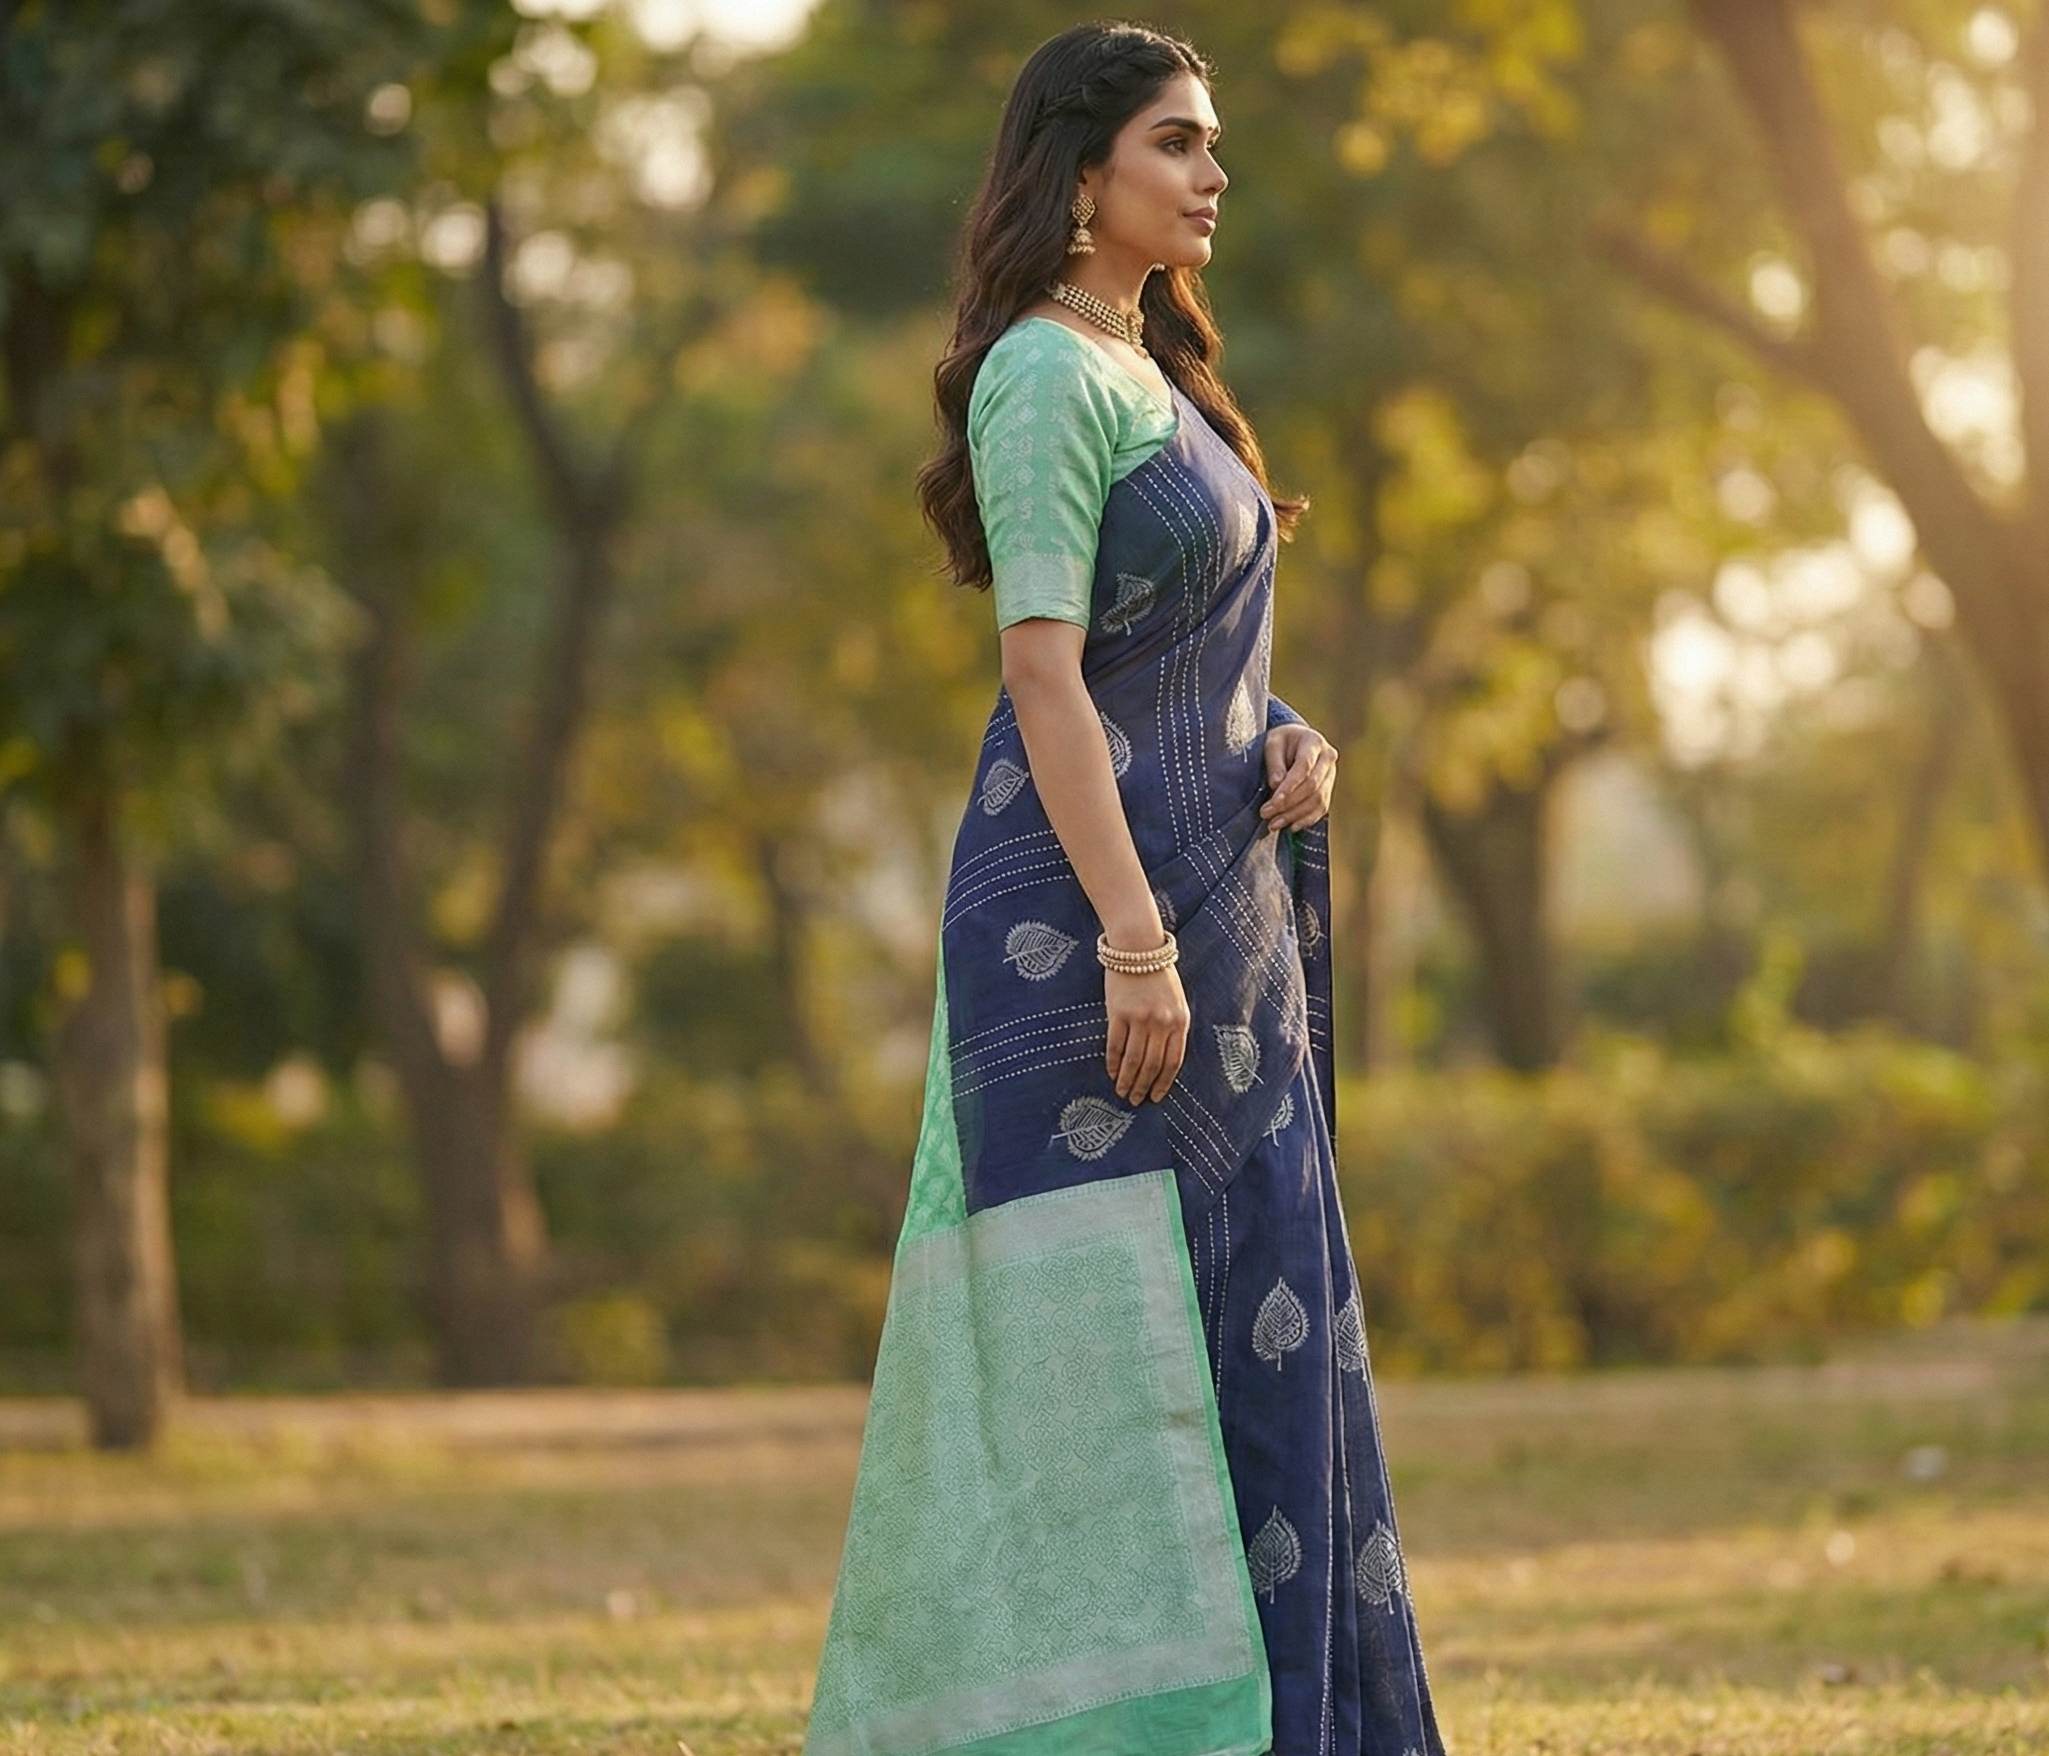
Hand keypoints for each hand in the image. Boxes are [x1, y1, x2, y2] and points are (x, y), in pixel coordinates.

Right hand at [1104, 963, 1189, 1102]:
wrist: (1138, 947)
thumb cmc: (1158, 975)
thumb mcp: (1176, 1001)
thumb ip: (1172, 1027)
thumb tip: (1162, 1060)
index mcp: (1180, 1020)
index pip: (1173, 1061)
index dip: (1163, 1082)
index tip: (1155, 1097)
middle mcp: (1162, 1022)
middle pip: (1152, 1064)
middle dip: (1143, 1086)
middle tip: (1134, 1100)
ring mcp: (1140, 1018)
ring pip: (1133, 1059)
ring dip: (1126, 1079)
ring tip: (1121, 1092)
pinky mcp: (1118, 1012)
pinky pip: (1115, 1045)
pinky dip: (1112, 1062)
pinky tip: (1111, 1072)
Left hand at [1260, 723, 1337, 830]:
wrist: (1296, 739)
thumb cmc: (1281, 740)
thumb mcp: (1272, 743)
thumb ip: (1274, 762)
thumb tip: (1276, 784)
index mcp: (1314, 742)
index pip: (1304, 768)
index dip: (1289, 787)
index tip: (1272, 802)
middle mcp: (1328, 758)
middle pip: (1312, 786)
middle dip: (1288, 804)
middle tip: (1266, 814)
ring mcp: (1331, 774)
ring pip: (1318, 800)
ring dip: (1296, 815)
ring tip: (1274, 824)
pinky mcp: (1329, 787)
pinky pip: (1322, 807)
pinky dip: (1307, 819)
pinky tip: (1291, 827)